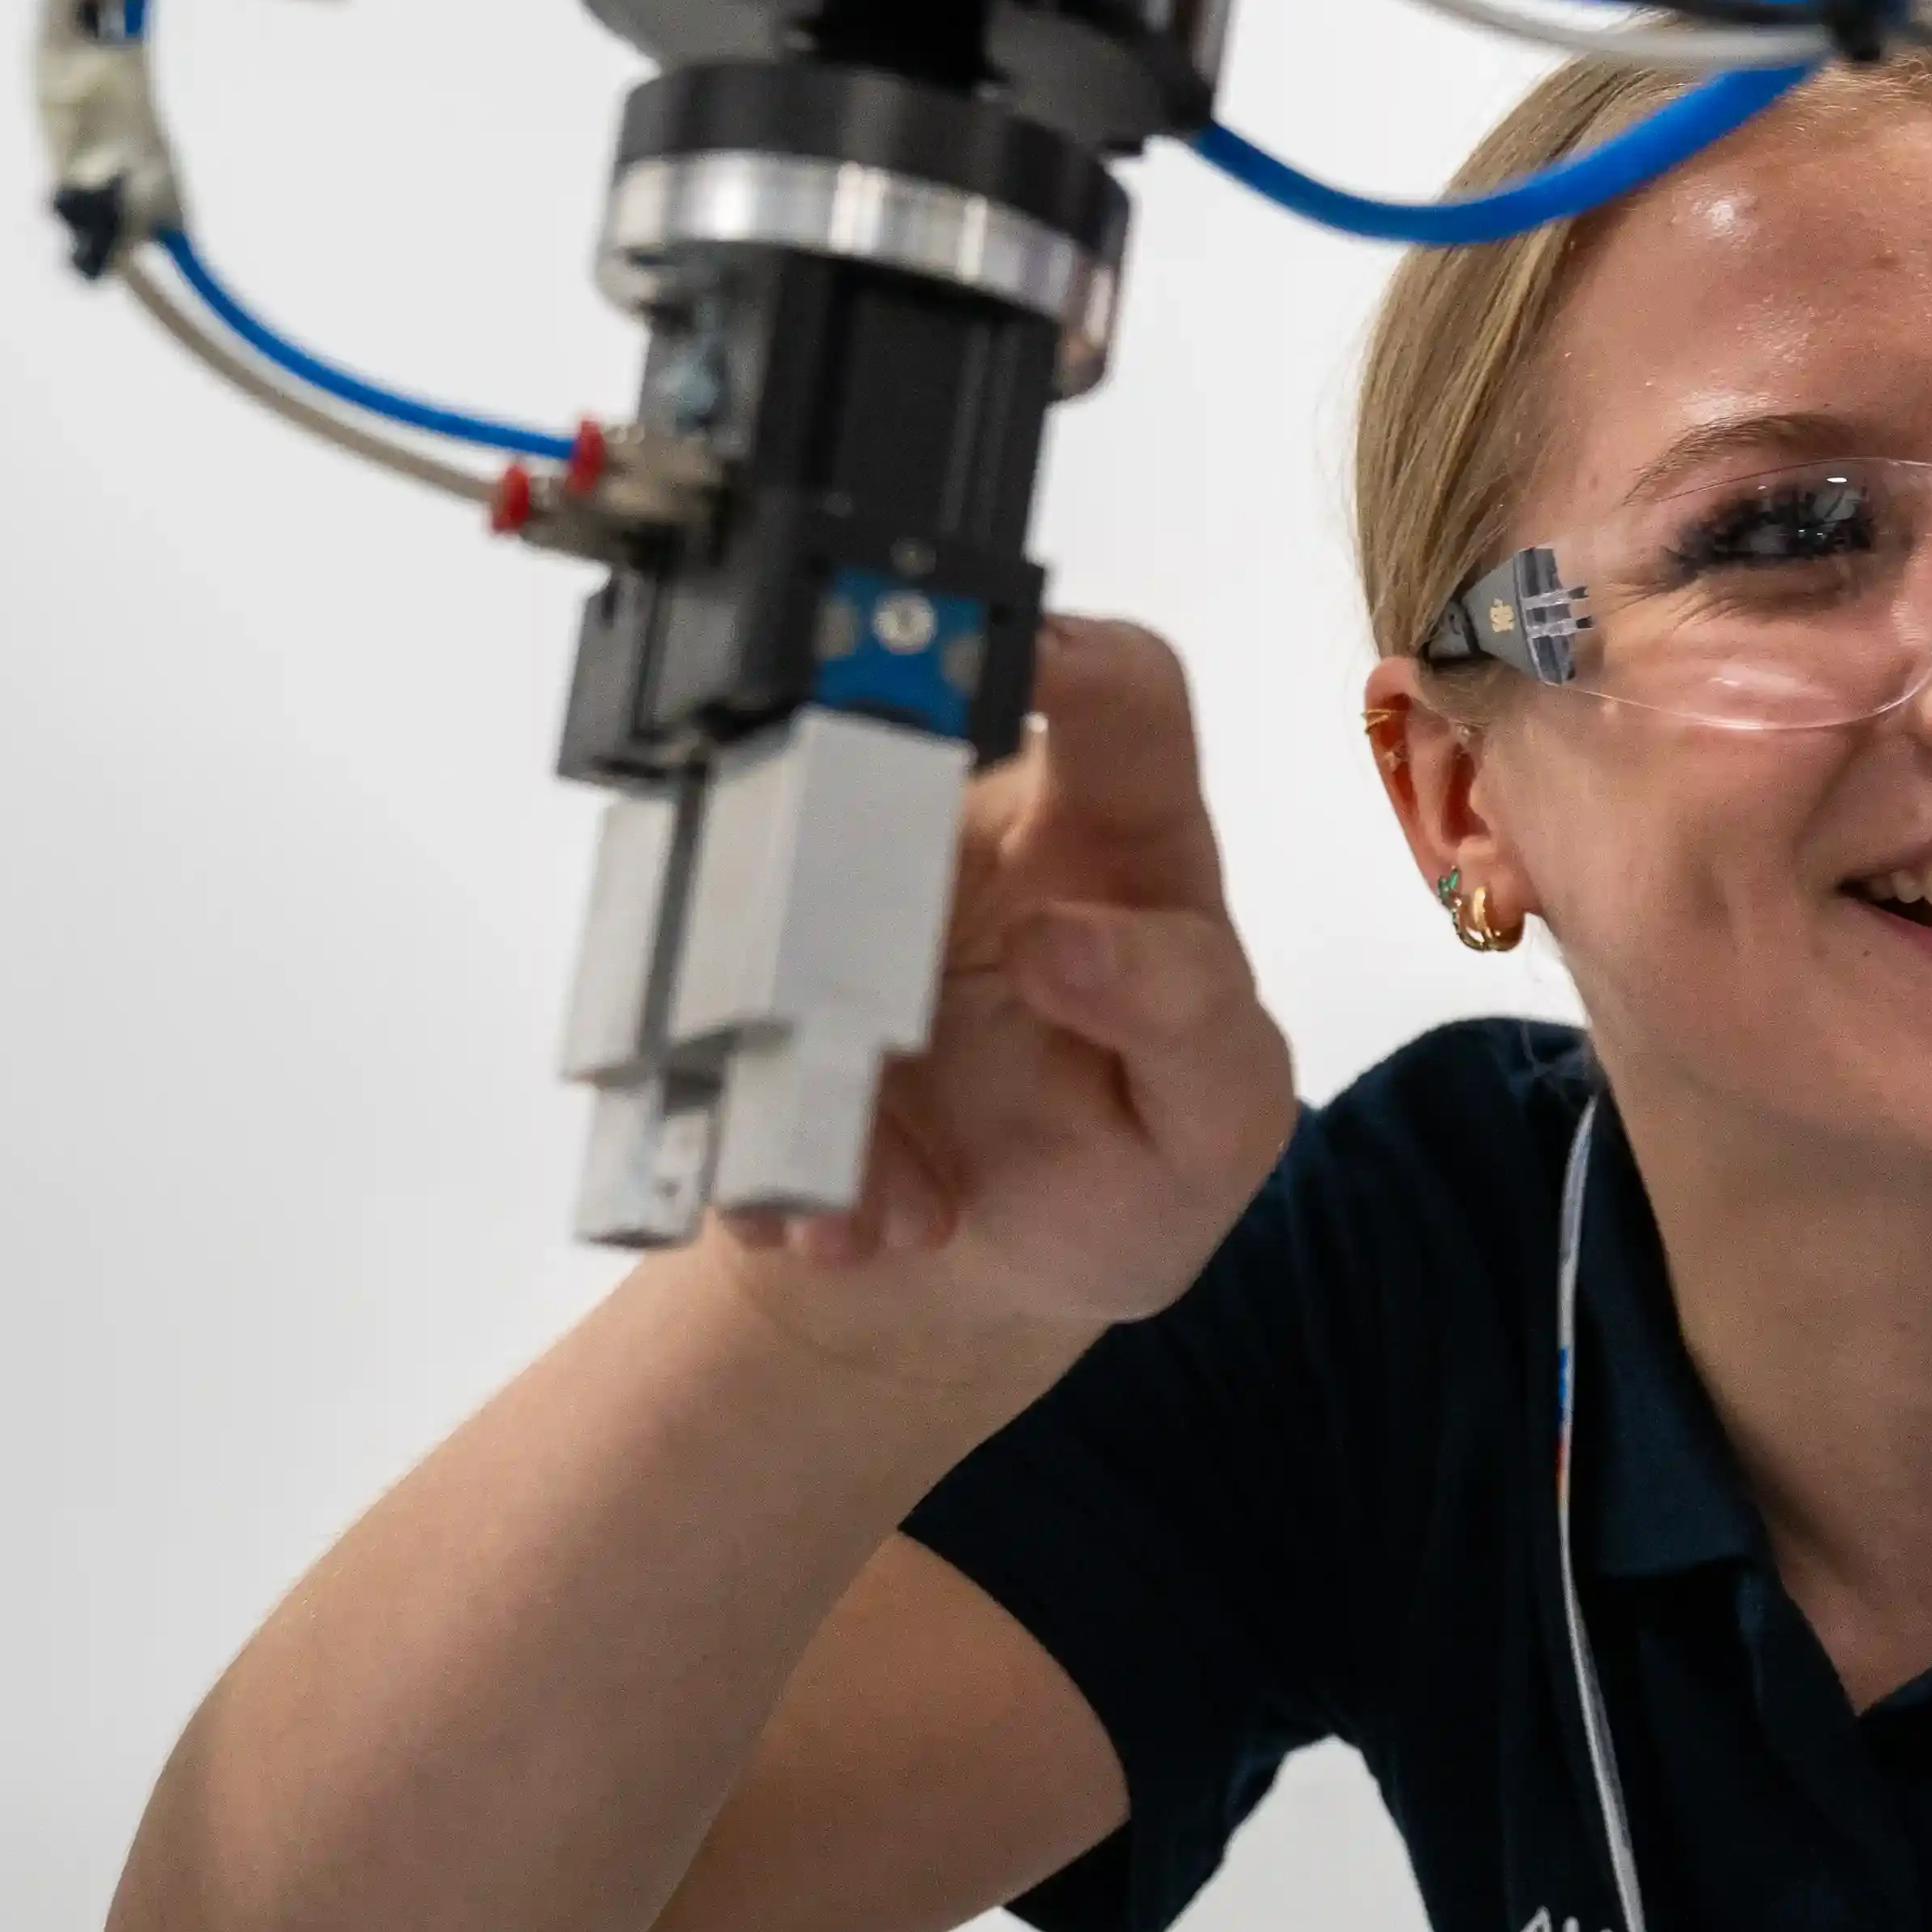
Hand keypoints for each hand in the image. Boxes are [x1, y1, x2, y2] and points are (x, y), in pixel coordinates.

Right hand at [711, 616, 1298, 1382]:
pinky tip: (842, 1223)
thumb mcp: (1217, 1118)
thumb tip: (1069, 934)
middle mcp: (968, 840)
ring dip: (811, 1043)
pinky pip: (714, 1028)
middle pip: (896, 736)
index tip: (1022, 672)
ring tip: (890, 1193)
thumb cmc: (1132, 1156)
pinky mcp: (749, 992)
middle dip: (860, 794)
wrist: (988, 1270)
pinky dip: (771, 1143)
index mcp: (1115, 839)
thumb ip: (1191, 1016)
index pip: (1121, 697)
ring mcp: (840, 906)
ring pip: (777, 889)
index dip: (1077, 660)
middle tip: (857, 945)